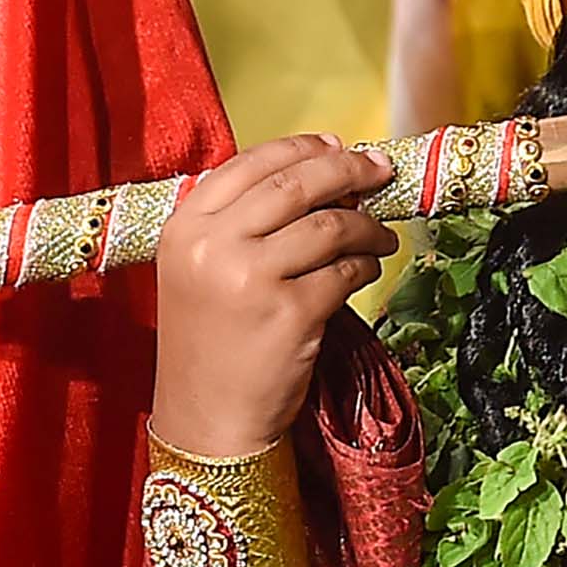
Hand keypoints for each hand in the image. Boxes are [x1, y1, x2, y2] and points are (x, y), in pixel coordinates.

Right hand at [150, 136, 396, 454]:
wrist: (207, 418)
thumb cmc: (211, 342)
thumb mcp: (200, 270)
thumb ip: (241, 223)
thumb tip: (322, 173)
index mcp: (186, 227)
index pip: (252, 163)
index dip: (303, 148)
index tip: (339, 148)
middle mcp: (213, 246)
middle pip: (296, 185)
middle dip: (349, 172)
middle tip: (381, 172)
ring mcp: (251, 279)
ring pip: (330, 227)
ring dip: (367, 227)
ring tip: (381, 237)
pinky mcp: (291, 315)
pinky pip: (345, 273)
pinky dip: (365, 267)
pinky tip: (367, 272)